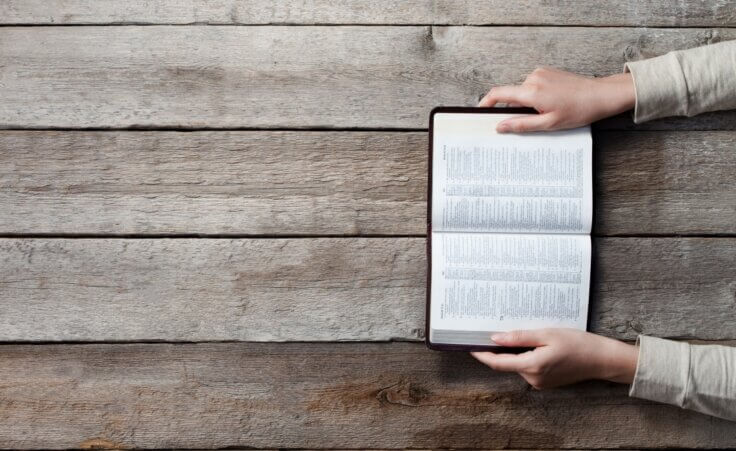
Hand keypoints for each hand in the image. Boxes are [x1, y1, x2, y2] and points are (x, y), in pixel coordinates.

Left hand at [471, 328, 637, 388]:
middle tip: (495, 328)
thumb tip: (495, 338)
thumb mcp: (546, 334)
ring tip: (524, 332)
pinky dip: (527, 356)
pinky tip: (536, 344)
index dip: (481, 354)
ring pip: (518, 364)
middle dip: (500, 348)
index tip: (469, 345)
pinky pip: (529, 367)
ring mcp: (539, 382)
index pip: (497, 363)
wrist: (601, 359)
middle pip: (507, 362)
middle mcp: (532, 378)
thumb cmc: (577, 344)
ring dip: (516, 351)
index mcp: (531, 366)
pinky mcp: (545, 381)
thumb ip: (519, 337)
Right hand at [478, 67, 634, 132]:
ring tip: (546, 114)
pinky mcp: (547, 72)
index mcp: (532, 91)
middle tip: (525, 123)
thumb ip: (521, 125)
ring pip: (522, 91)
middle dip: (513, 110)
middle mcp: (533, 78)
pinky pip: (532, 86)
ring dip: (527, 104)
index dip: (485, 103)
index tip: (479, 112)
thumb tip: (500, 126)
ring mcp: (540, 73)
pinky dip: (534, 97)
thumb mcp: (548, 124)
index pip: (499, 94)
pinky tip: (550, 104)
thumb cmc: (578, 110)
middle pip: (511, 95)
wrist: (600, 95)